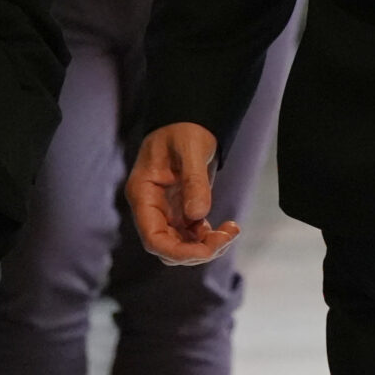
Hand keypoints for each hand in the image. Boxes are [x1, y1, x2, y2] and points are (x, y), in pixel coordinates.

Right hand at [126, 124, 241, 266]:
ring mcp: (165, 211)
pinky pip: (191, 236)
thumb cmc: (184, 129)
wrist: (189, 122)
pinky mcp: (180, 211)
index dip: (178, 252)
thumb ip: (194, 181)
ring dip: (206, 246)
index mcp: (143, 194)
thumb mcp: (191, 148)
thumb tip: (198, 215)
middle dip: (198, 251)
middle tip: (227, 236)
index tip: (207, 250)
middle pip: (168, 248)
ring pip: (181, 246)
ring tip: (231, 230)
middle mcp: (151, 208)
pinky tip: (227, 227)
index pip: (153, 238)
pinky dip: (209, 238)